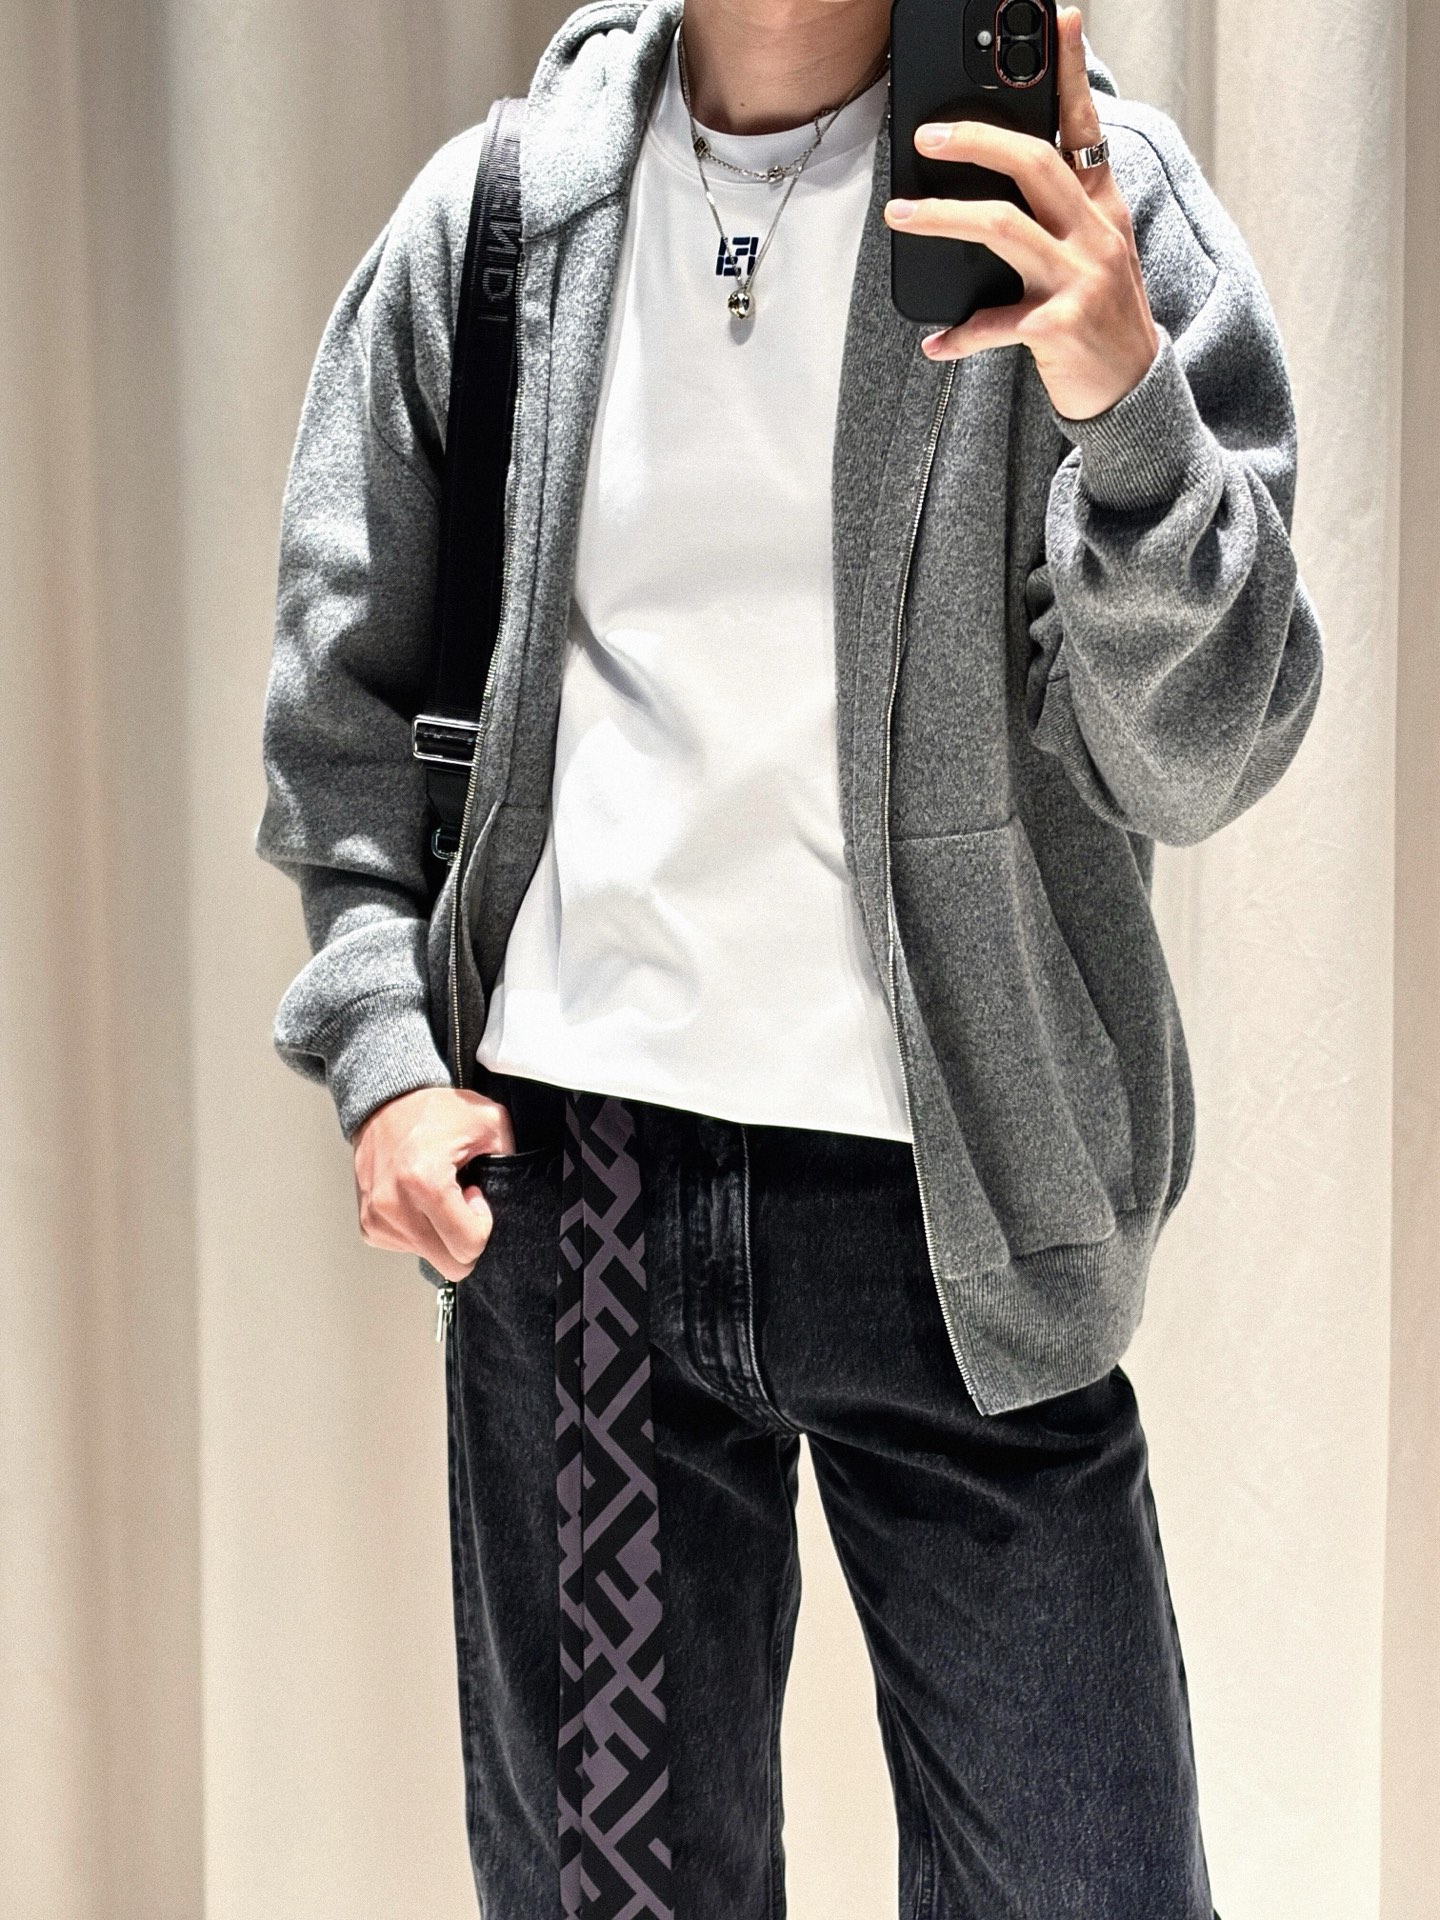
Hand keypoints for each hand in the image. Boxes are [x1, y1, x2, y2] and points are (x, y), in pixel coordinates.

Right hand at [351, 1085, 515, 1280]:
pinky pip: (409, 1249)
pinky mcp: (368, 1226)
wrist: (387, 1103)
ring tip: (437, 1195)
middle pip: (450, 1265)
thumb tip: (512, 1200)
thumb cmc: (438, 1111)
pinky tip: (419, 1200)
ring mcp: (377, 1219)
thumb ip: (510, 1161)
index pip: (468, 1246)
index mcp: (424, 1181)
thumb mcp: (490, 1122)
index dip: (483, 1225)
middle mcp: (393, 1205)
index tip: (474, 1195)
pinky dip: (421, 1231)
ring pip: (431, 1258)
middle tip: (460, 1201)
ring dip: (441, 1234)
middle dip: (464, 1239)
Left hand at [883, 6, 1158, 419]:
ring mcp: (1079, 279)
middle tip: (926, 134)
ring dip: (941, 217)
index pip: (1085, 128)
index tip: (1059, 19)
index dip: (1069, 73)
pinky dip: (958, 336)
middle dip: (975, 141)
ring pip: (1001, 227)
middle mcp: (1094, 235)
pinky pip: (994, 323)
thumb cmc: (1101, 317)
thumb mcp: (1096, 252)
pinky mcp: (1059, 327)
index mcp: (1102, 209)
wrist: (1133, 391)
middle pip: (1033, 163)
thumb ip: (1064, 210)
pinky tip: (934, 343)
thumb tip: (1005, 171)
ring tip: (899, 214)